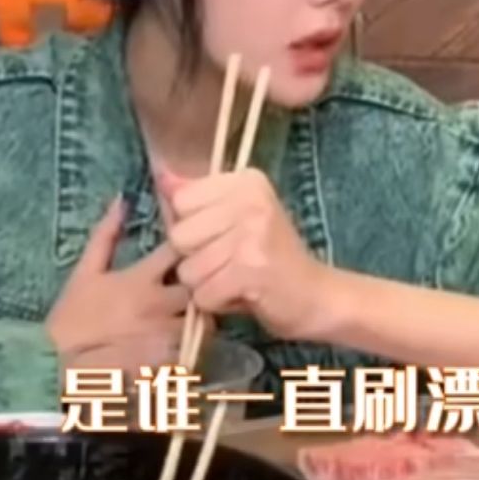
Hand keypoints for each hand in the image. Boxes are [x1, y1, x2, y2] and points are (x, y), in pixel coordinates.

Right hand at [46, 197, 189, 356]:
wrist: (55, 367)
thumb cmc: (71, 316)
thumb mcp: (85, 271)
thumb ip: (106, 235)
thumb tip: (122, 199)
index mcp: (141, 278)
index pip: (180, 252)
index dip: (190, 247)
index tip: (190, 248)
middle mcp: (158, 305)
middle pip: (199, 288)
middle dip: (201, 286)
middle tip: (196, 287)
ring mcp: (163, 336)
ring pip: (200, 322)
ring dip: (198, 317)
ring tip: (190, 318)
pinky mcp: (165, 365)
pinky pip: (191, 352)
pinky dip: (191, 347)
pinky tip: (183, 344)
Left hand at [159, 167, 324, 340]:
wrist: (317, 296)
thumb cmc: (272, 257)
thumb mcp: (237, 217)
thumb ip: (199, 198)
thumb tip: (162, 176)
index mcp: (247, 181)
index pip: (181, 199)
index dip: (191, 226)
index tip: (221, 235)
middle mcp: (251, 200)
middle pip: (179, 235)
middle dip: (195, 259)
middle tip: (230, 262)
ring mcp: (252, 234)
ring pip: (188, 269)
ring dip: (206, 285)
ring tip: (236, 279)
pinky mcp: (252, 270)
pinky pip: (203, 294)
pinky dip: (216, 303)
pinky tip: (242, 294)